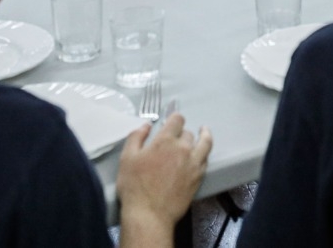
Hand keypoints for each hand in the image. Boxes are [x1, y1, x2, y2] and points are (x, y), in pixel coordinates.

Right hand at [116, 114, 212, 233]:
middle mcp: (183, 149)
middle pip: (188, 133)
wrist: (149, 214)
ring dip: (204, 136)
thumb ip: (136, 137)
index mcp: (165, 141)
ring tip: (204, 132)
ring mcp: (193, 164)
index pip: (177, 120)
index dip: (175, 117)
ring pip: (204, 144)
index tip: (172, 120)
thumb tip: (146, 125)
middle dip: (181, 132)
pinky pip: (205, 160)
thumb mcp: (127, 158)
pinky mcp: (198, 178)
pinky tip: (201, 155)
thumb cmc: (135, 186)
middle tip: (176, 137)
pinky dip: (204, 154)